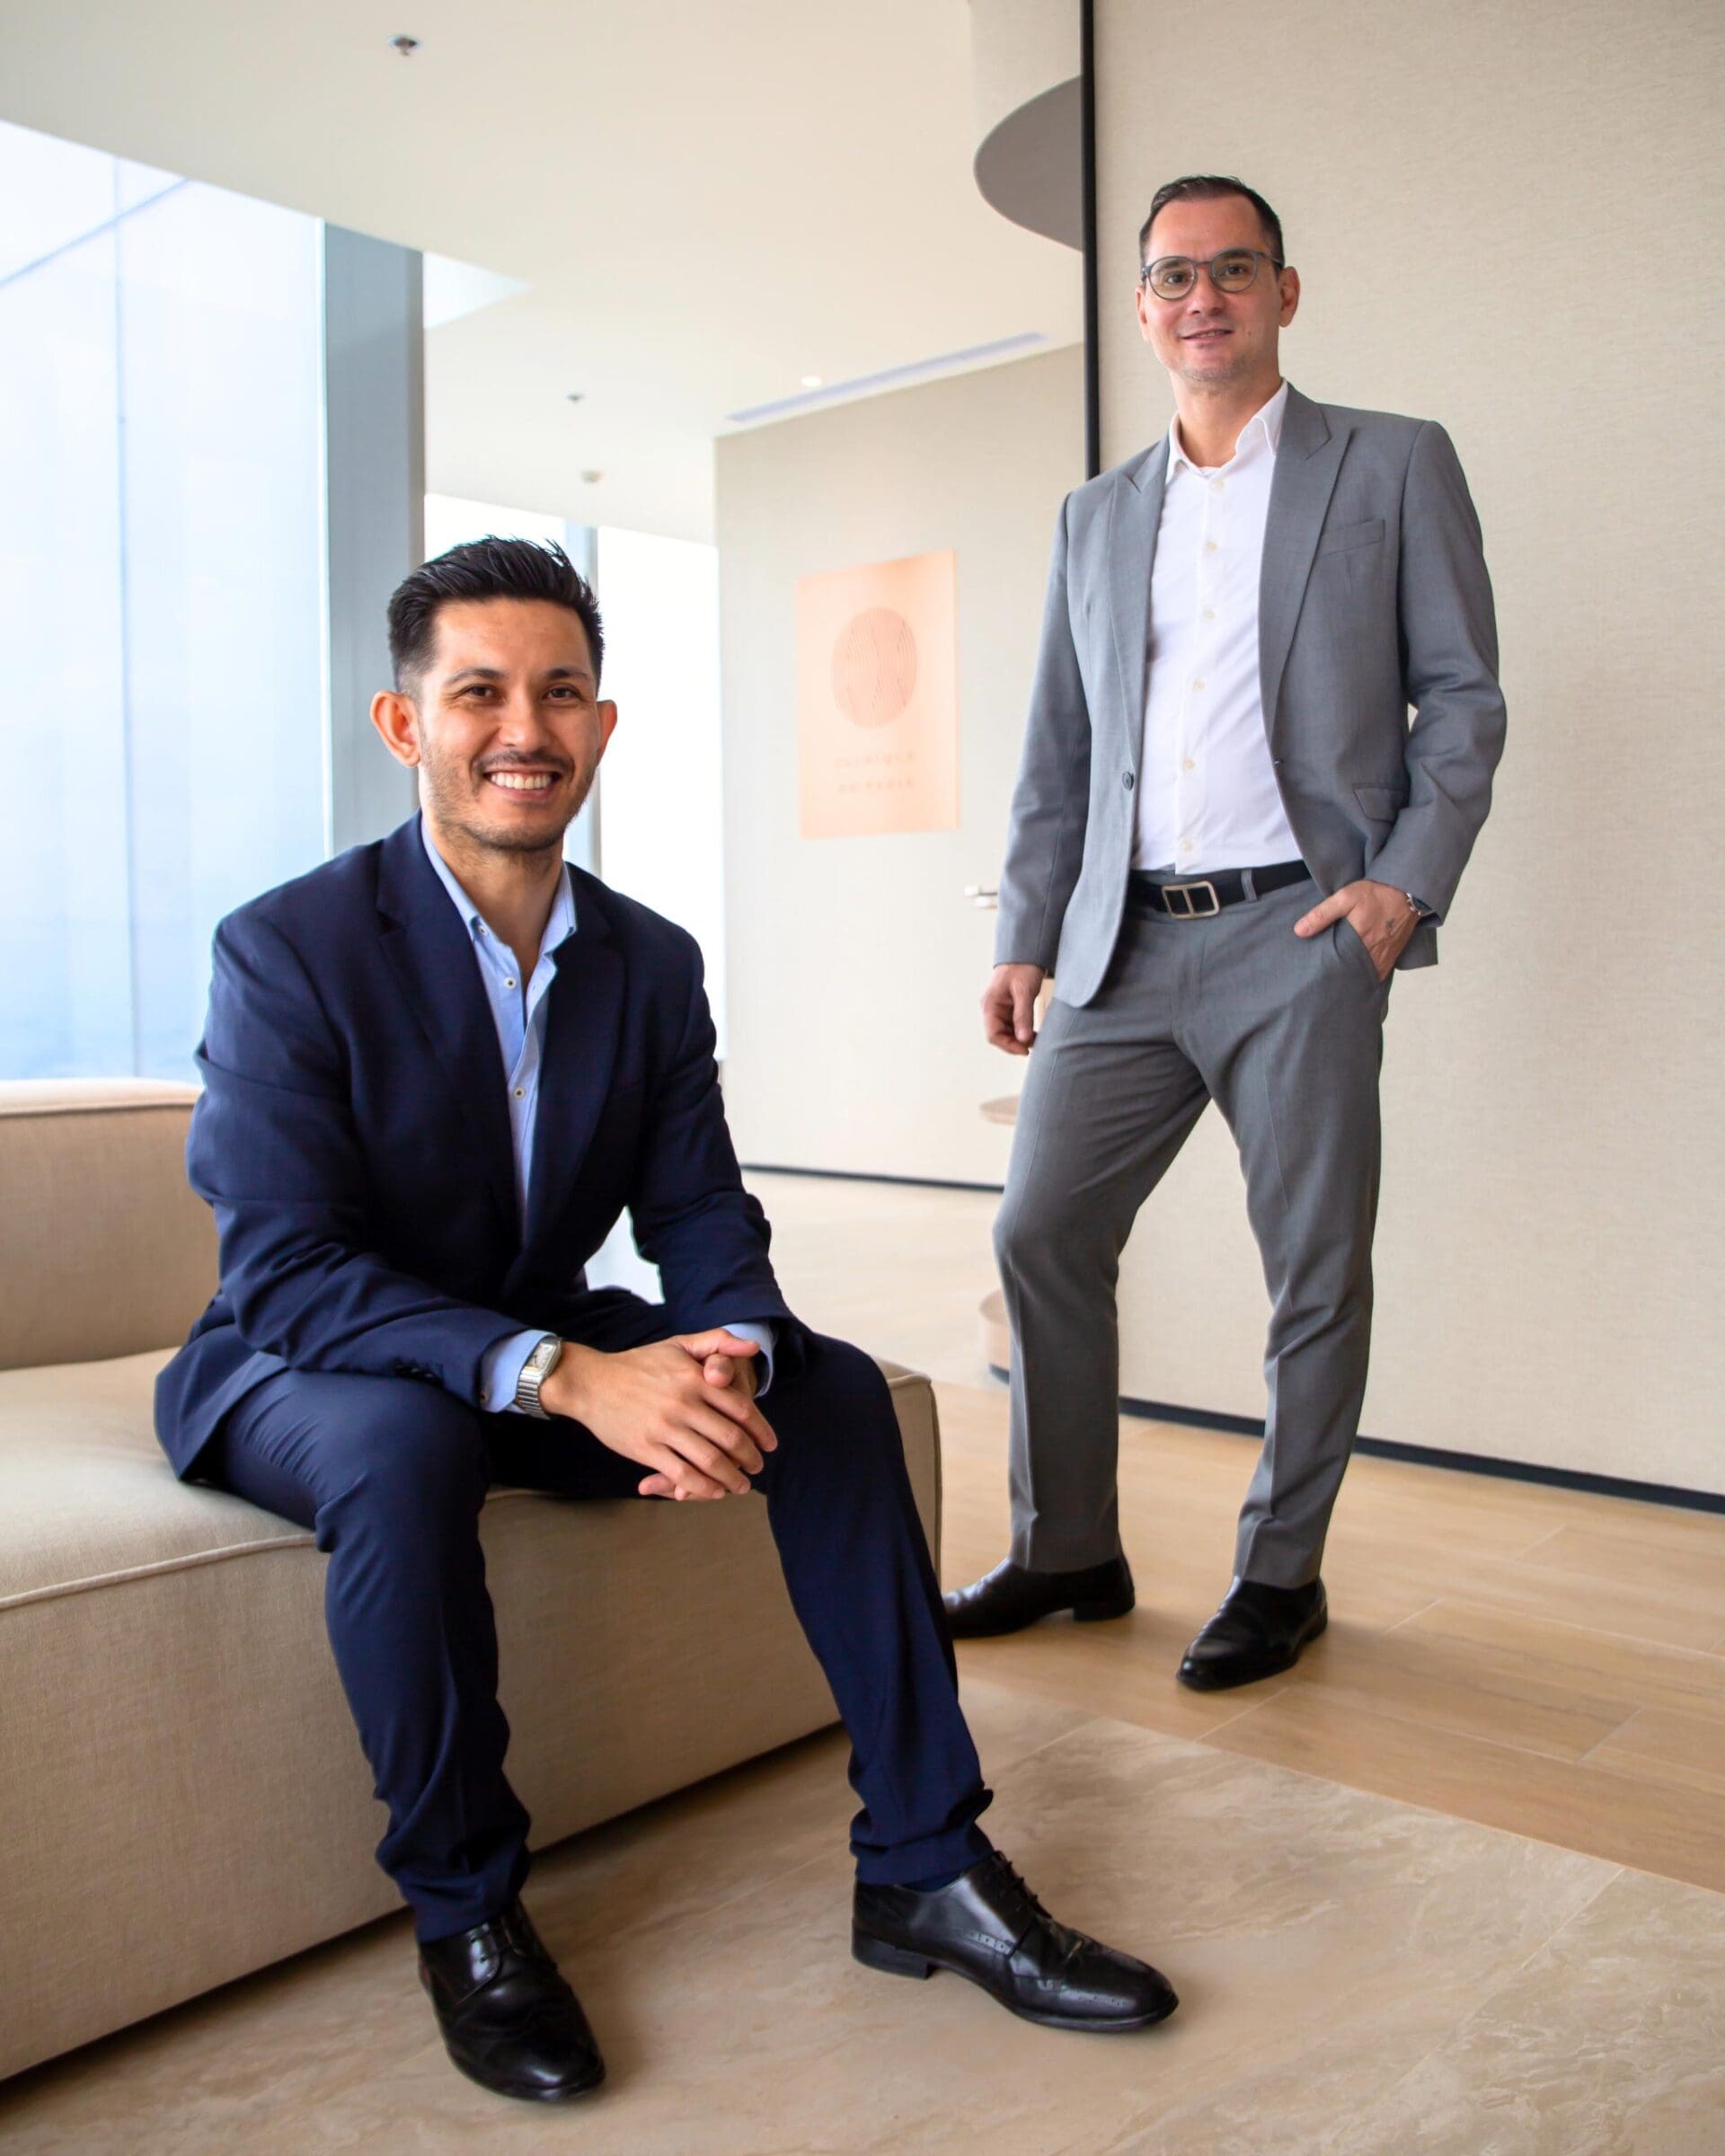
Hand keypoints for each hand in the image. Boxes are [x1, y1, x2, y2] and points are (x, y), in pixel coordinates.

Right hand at [540, 1329, 777, 1501]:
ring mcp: (664, 1428)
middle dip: (750, 1458)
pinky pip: (682, 1475)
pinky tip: (713, 1491)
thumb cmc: (639, 1363)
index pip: (741, 1409)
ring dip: (732, 1478)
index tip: (770, 1445)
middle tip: (757, 1468)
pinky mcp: (645, 1449)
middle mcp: (683, 1403)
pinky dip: (703, 1487)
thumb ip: (718, 1342)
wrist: (592, 1383)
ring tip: (740, 1485)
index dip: (761, 1430)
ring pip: (710, 1461)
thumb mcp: (679, 1344)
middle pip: (731, 1439)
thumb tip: (753, 1346)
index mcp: (695, 1378)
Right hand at [982, 963, 1044, 1054]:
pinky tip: (1034, 1034)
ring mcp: (999, 1010)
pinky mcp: (1008, 1010)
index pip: (993, 1035)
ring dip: (1019, 1039)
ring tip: (1037, 1040)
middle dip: (1015, 1044)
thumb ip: (1023, 1016)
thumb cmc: (1022, 968)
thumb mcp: (1025, 992)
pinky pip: (1012, 1027)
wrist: (1026, 953)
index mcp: (990, 1005)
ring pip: (1006, 1033)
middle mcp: (991, 1010)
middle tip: (1035, 1045)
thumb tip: (1023, 1040)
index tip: (1026, 1049)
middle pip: (999, 1036)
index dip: (1008, 1045)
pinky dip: (1023, 1032)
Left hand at [1294, 879, 1418, 981]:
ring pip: (1362, 977)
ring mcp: (1384, 959)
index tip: (1312, 974)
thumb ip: (1322, 914)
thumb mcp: (1345, 897)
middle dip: (1335, 978)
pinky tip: (1353, 976)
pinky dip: (1364, 976)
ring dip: (1350, 978)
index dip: (1324, 971)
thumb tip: (1299, 931)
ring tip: (1333, 981)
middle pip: (1349, 975)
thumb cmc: (1376, 894)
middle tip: (1319, 981)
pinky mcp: (1391, 958)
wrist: (1408, 892)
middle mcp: (1373, 955)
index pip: (1336, 966)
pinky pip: (1375, 974)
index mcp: (1359, 941)